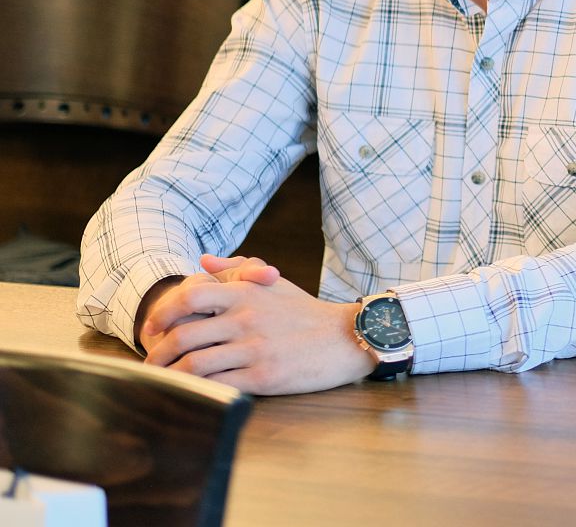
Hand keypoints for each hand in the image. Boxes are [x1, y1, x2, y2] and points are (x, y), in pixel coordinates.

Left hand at [141, 262, 376, 393]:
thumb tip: (203, 262)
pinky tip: (190, 393)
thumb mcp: (274, 284)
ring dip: (170, 375)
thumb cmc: (306, 312)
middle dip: (157, 352)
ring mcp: (254, 349)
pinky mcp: (263, 376)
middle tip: (150, 362)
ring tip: (164, 380)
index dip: (162, 312)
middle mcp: (246, 319)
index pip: (190, 295)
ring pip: (194, 364)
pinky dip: (196, 390)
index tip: (151, 327)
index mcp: (246, 293)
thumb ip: (238, 270)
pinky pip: (217, 385)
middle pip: (183, 335)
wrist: (346, 338)